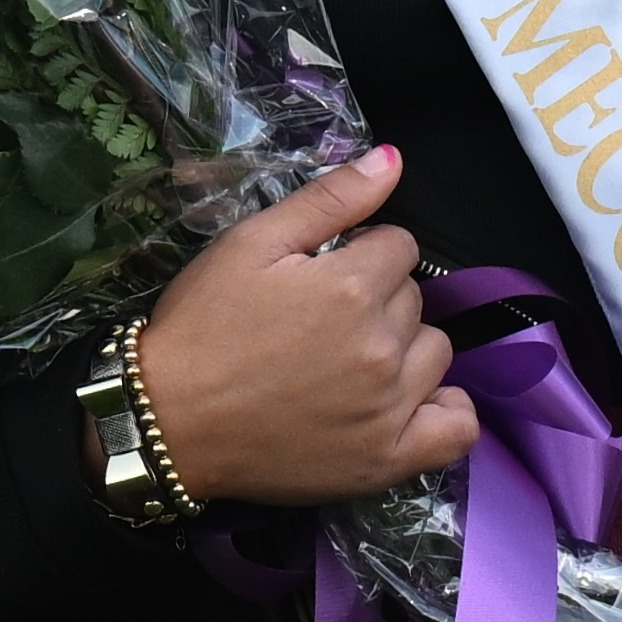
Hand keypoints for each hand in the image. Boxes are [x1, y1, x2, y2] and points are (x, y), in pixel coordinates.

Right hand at [137, 146, 477, 506]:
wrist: (166, 423)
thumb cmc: (202, 328)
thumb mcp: (251, 244)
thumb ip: (330, 198)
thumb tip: (394, 160)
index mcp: (351, 287)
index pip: (399, 247)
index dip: (362, 254)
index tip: (322, 278)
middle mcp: (380, 347)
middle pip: (415, 300)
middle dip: (378, 300)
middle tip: (321, 325)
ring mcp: (388, 408)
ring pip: (435, 353)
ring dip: (404, 351)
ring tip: (349, 365)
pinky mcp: (386, 461)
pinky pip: (456, 429)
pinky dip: (444, 413)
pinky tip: (410, 403)